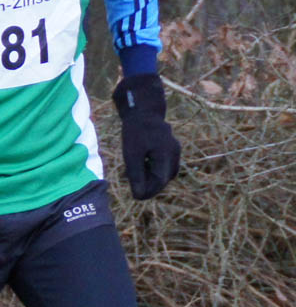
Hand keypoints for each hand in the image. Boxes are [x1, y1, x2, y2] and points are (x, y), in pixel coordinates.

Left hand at [112, 73, 179, 199]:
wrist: (143, 110)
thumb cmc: (135, 131)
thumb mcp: (131, 154)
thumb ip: (136, 175)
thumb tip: (138, 195)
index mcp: (166, 154)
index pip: (160, 181)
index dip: (148, 192)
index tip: (136, 196)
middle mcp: (174, 153)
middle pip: (164, 178)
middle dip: (150, 186)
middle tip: (135, 189)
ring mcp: (175, 150)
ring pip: (166, 173)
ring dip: (153, 179)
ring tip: (138, 177)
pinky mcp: (172, 149)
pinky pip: (166, 165)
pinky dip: (156, 170)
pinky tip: (143, 167)